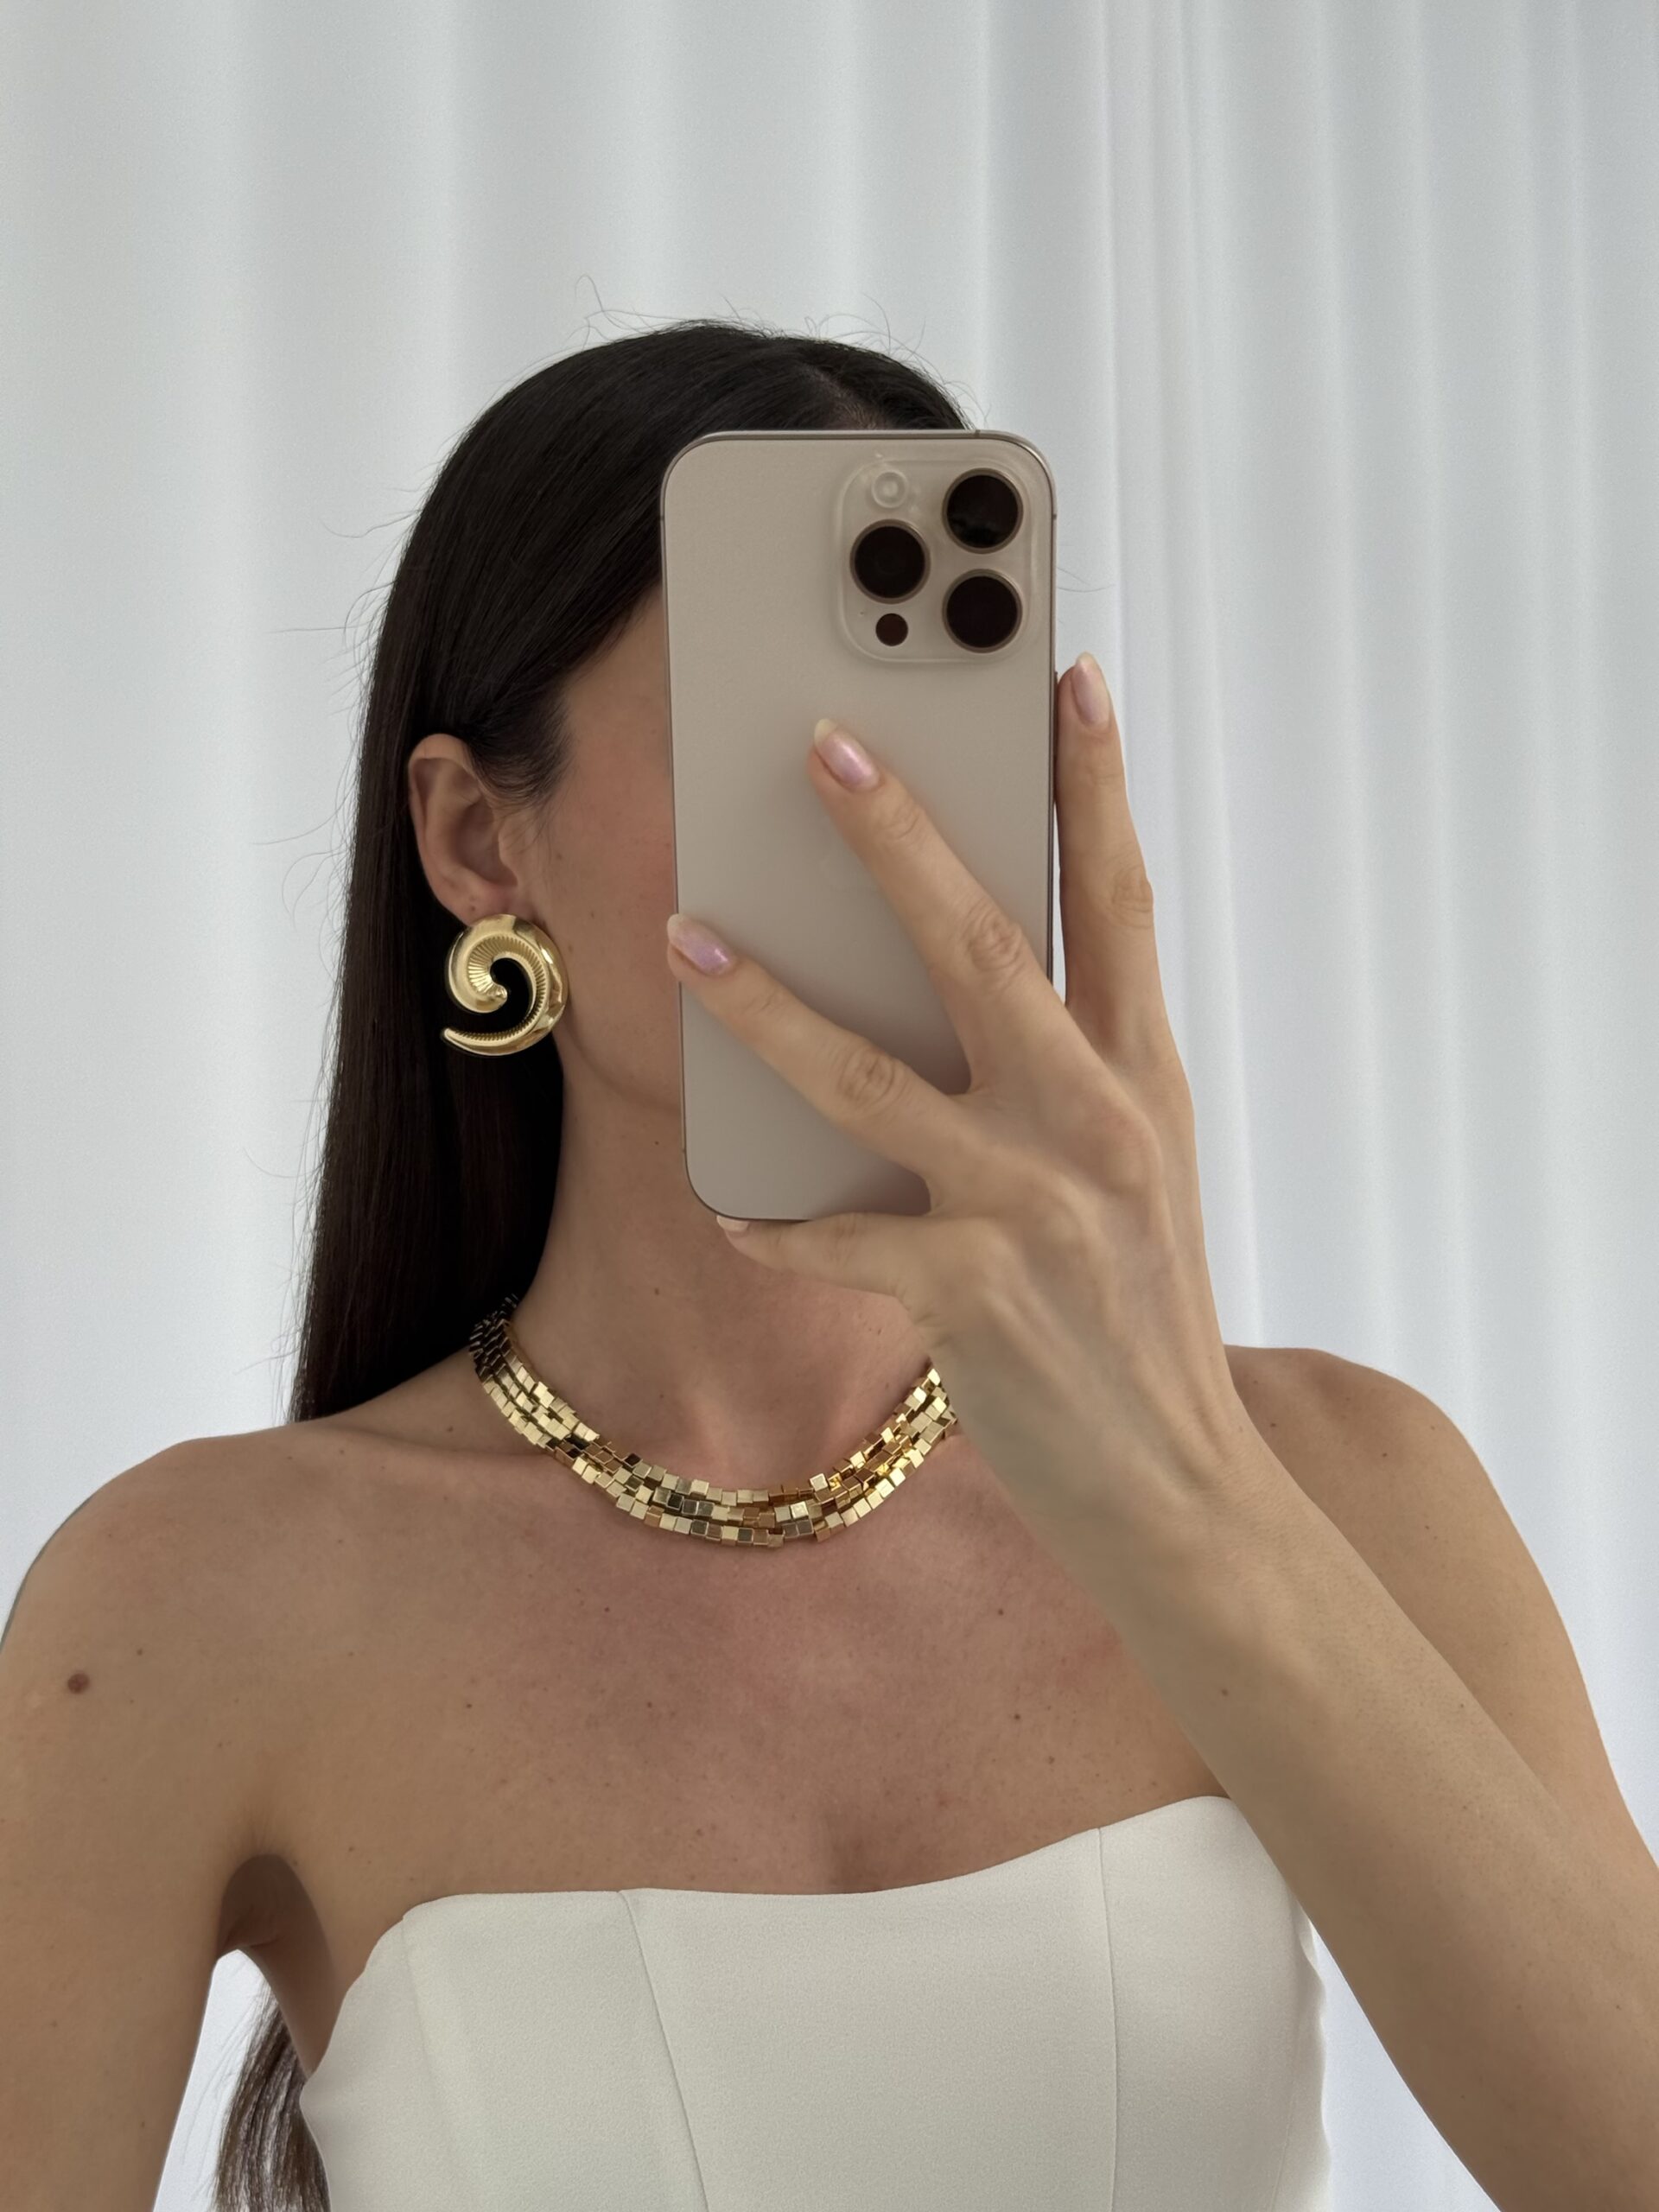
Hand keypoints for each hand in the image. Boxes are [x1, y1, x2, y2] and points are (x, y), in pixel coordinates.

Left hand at [663, 656, 1267, 1576]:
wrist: (1180, 1487)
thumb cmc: (1142, 1313)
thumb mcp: (1137, 1168)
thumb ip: (1072, 1065)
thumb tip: (961, 964)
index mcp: (1144, 1076)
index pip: (1119, 902)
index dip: (1091, 784)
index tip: (1063, 676)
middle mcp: (1097, 1120)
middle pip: (984, 947)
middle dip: (898, 834)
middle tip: (821, 737)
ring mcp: (1035, 1205)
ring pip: (872, 1078)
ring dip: (767, 1004)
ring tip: (683, 936)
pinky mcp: (973, 1294)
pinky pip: (840, 1237)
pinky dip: (776, 1221)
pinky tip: (723, 1203)